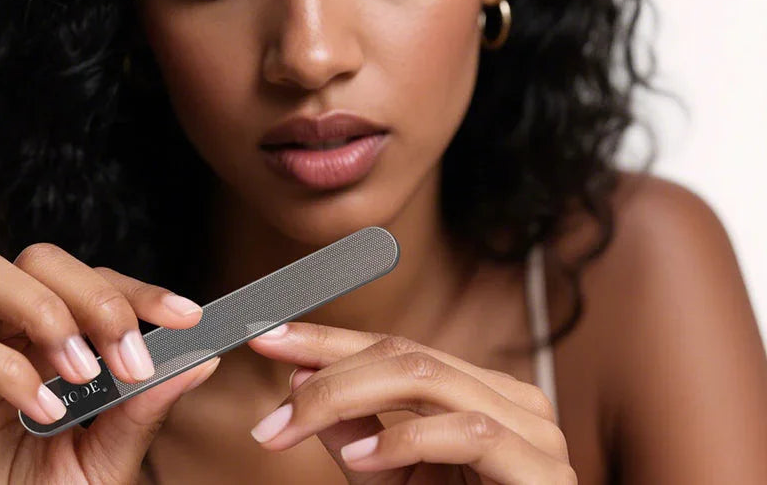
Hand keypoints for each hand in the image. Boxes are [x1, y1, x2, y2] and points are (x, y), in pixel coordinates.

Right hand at [0, 245, 219, 483]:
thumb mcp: (104, 463)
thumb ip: (142, 412)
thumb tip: (203, 359)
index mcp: (45, 348)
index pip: (89, 284)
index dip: (137, 291)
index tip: (186, 318)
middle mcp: (0, 342)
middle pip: (38, 259)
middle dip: (94, 296)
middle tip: (129, 358)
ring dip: (46, 313)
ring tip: (82, 373)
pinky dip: (8, 370)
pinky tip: (42, 414)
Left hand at [245, 322, 574, 484]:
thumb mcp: (389, 479)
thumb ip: (354, 433)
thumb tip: (299, 382)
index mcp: (478, 391)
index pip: (393, 348)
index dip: (327, 340)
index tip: (266, 338)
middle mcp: (510, 398)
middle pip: (406, 355)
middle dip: (326, 372)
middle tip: (273, 404)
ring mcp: (534, 430)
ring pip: (429, 379)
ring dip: (347, 397)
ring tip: (297, 425)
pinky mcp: (543, 470)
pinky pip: (469, 434)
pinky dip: (406, 440)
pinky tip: (363, 459)